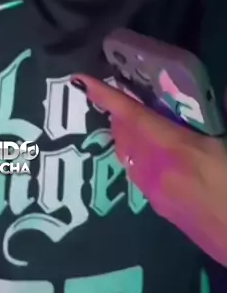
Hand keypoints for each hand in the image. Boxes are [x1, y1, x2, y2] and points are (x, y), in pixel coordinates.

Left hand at [75, 75, 226, 266]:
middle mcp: (155, 171)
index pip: (132, 115)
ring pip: (128, 157)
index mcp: (173, 148)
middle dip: (117, 114)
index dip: (106, 96)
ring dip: (126, 137)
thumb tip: (223, 89)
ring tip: (132, 123)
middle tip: (117, 96)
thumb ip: (221, 114)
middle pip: (124, 134)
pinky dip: (137, 158)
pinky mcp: (163, 211)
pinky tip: (152, 158)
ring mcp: (156, 194)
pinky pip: (139, 176)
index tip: (79, 80)